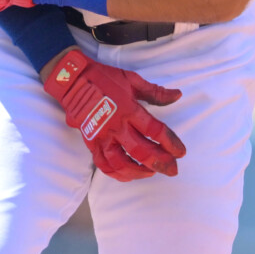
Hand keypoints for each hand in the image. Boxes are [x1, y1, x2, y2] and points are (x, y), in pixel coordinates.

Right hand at [43, 49, 185, 181]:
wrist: (73, 80)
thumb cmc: (104, 78)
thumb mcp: (132, 80)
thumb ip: (155, 92)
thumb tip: (177, 95)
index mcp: (129, 110)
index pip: (155, 131)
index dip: (171, 143)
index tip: (181, 151)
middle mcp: (116, 127)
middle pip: (141, 152)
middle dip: (160, 163)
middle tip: (172, 170)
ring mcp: (102, 137)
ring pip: (121, 163)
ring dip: (139, 172)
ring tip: (151, 173)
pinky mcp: (91, 142)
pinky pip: (103, 164)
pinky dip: (116, 174)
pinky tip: (128, 175)